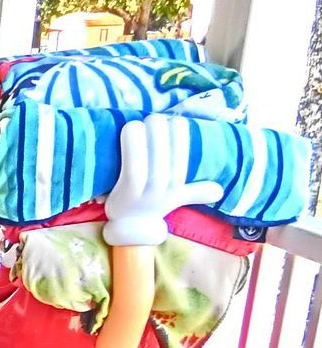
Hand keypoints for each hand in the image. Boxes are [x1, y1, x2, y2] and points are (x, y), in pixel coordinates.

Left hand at [103, 114, 223, 246]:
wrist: (129, 228)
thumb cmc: (151, 206)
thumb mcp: (177, 198)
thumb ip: (197, 192)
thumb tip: (219, 191)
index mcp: (178, 185)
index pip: (183, 151)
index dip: (179, 131)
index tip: (171, 121)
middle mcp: (166, 189)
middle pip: (168, 151)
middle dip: (161, 128)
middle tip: (153, 119)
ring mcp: (147, 192)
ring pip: (154, 157)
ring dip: (149, 134)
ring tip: (142, 122)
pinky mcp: (128, 192)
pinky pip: (134, 165)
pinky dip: (133, 145)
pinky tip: (130, 129)